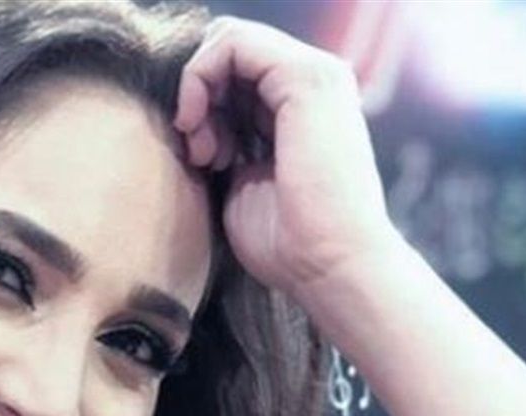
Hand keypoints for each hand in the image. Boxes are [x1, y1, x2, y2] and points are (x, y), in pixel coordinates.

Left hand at [174, 17, 405, 302]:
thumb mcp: (243, 178)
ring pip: (227, 39)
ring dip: (197, 91)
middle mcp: (313, 82)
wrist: (329, 267)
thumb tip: (195, 118)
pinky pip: (232, 42)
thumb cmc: (288, 242)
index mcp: (303, 105)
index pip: (235, 69)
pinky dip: (199, 79)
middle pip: (228, 51)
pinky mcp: (305, 77)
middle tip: (199, 151)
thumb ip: (228, 138)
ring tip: (205, 150)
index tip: (200, 155)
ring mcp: (315, 74)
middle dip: (198, 94)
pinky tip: (200, 129)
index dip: (203, 101)